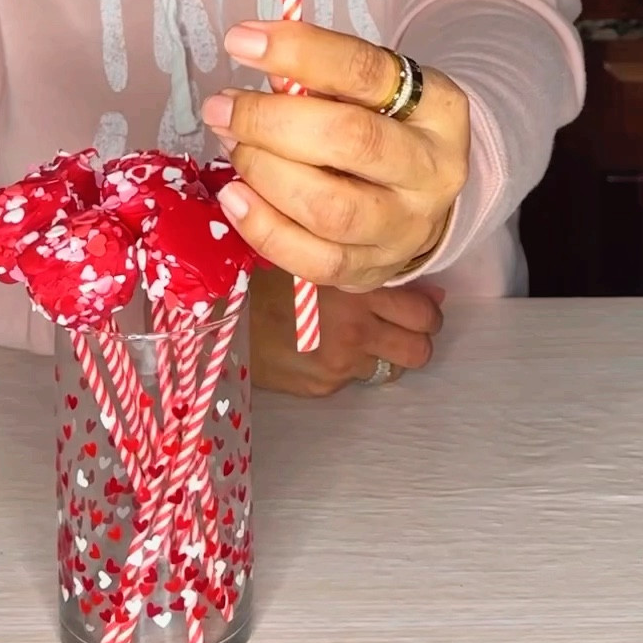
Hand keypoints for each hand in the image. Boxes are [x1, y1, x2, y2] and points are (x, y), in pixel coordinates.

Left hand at [200, 20, 469, 292]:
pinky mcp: (374, 271)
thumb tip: (257, 66)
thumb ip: (320, 80)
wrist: (420, 201)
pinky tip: (235, 196)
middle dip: (270, 121)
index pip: (366, 71)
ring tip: (233, 148)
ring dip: (264, 173)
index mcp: (438, 108)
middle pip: (350, 141)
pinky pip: (314, 261)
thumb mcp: (371, 91)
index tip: (242, 41)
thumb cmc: (385, 129)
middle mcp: (431, 171)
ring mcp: (406, 229)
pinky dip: (263, 228)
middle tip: (222, 108)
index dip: (300, 53)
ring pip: (330, 209)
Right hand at [249, 265, 445, 396]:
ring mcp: (340, 365)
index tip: (419, 303)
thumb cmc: (263, 270)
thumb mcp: (317, 254)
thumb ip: (367, 266)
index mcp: (358, 288)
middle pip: (419, 349)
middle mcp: (356, 331)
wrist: (215, 310)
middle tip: (403, 325)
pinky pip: (353, 379)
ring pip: (391, 369)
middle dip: (418, 338)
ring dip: (385, 353)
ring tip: (362, 337)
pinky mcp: (321, 387)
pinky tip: (325, 346)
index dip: (426, 308)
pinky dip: (349, 365)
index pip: (422, 311)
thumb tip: (421, 284)